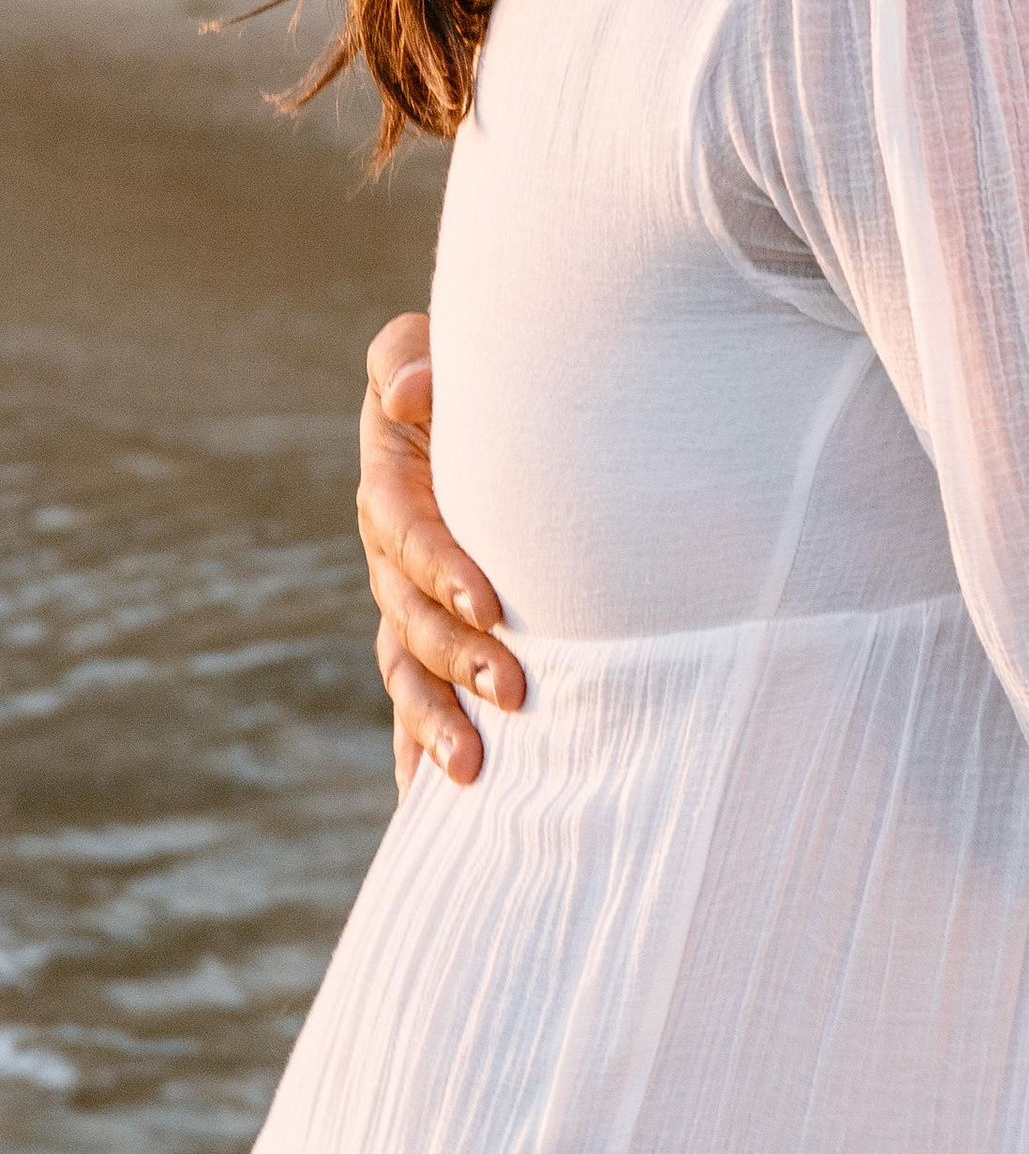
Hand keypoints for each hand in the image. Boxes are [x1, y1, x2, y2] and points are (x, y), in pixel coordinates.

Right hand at [357, 312, 522, 788]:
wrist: (488, 409)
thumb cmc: (468, 371)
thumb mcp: (431, 346)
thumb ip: (409, 354)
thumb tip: (407, 391)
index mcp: (391, 486)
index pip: (409, 534)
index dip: (442, 567)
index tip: (490, 602)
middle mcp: (390, 554)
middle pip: (411, 616)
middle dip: (457, 658)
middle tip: (514, 691)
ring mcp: (405, 602)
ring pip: (408, 671)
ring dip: (435, 720)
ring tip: (472, 772)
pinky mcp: (426, 634)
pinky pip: (413, 698)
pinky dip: (416, 749)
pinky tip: (429, 806)